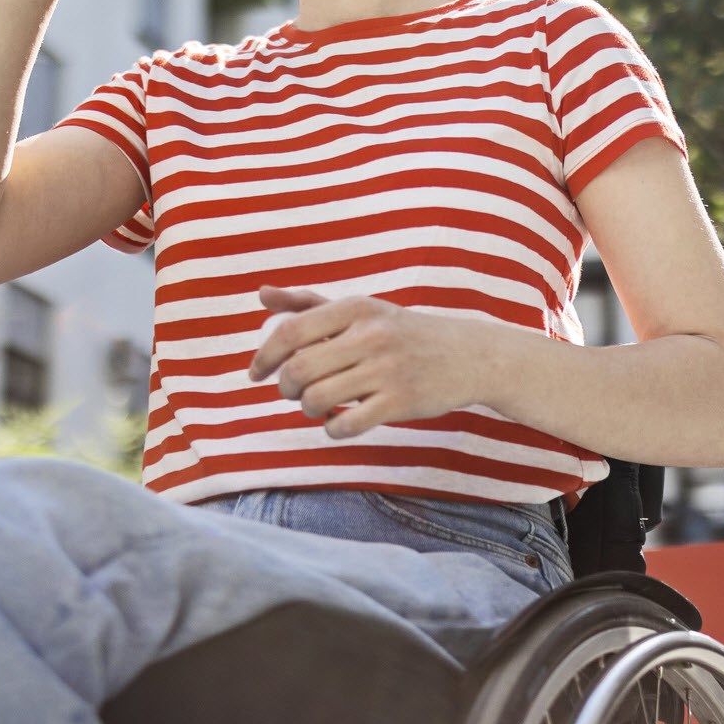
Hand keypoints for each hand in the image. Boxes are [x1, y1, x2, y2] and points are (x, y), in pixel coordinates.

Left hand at [248, 286, 484, 438]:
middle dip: (286, 388)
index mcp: (355, 307)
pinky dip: (333, 428)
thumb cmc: (401, 333)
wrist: (466, 355)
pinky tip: (340, 421)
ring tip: (319, 405)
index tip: (257, 373)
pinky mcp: (400, 401)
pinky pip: (345, 424)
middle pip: (298, 370)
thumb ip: (309, 303)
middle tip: (293, 392)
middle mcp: (370, 335)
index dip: (264, 356)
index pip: (289, 331)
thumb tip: (262, 294)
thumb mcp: (360, 310)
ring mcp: (386, 369)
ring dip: (308, 409)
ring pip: (317, 399)